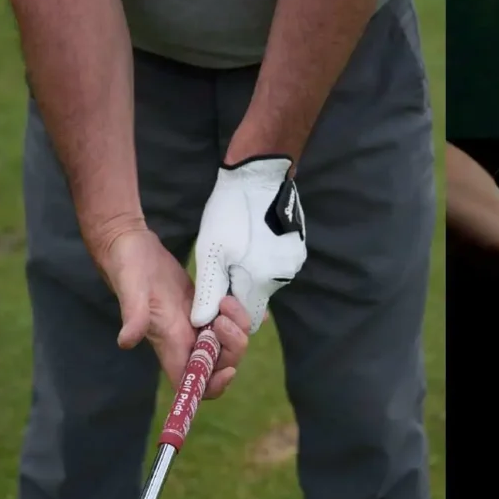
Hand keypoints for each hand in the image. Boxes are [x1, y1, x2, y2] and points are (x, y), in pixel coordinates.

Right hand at [97, 228, 251, 398]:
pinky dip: (244, 314)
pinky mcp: (204, 304)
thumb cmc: (127, 266)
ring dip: (238, 326)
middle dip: (234, 347)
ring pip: (228, 340)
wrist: (131, 244)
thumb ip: (133, 313)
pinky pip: (230, 318)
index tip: (228, 369)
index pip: (191, 382)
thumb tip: (126, 342)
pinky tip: (248, 302)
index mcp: (169, 341)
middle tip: (224, 317)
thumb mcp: (131, 287)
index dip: (212, 386)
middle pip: (219, 362)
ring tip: (226, 300)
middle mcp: (185, 336)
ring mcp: (196, 320)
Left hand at [192, 156, 306, 333]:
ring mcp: (295, 260)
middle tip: (223, 263)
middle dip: (239, 288)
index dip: (230, 313)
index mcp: (262, 282)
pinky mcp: (298, 245)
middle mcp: (284, 276)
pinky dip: (263, 257)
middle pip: (257, 297)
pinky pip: (276, 263)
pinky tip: (252, 237)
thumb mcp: (212, 252)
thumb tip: (201, 324)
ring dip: (250, 271)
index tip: (217, 295)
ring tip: (237, 246)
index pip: (248, 318)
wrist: (260, 174)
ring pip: (267, 279)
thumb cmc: (232, 212)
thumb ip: (209, 291)